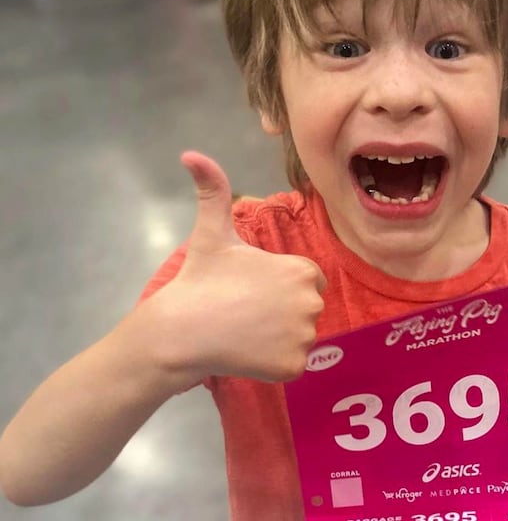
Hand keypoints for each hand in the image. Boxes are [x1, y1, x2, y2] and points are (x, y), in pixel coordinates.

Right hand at [131, 151, 325, 387]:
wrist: (180, 331)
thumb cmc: (200, 280)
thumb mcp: (211, 232)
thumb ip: (213, 191)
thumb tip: (191, 154)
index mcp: (302, 271)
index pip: (308, 280)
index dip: (281, 286)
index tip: (253, 290)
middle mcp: (312, 303)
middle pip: (306, 309)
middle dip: (283, 312)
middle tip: (246, 313)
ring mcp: (304, 338)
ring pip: (300, 337)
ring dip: (279, 338)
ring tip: (246, 332)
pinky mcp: (293, 368)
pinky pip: (292, 364)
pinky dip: (275, 363)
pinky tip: (249, 353)